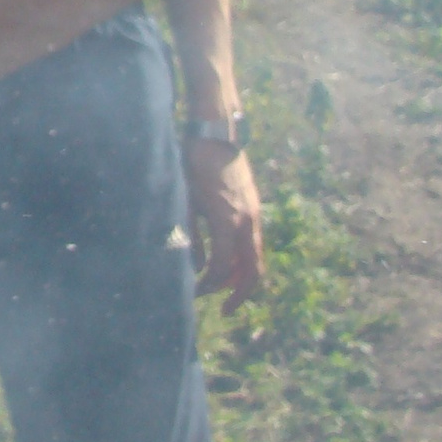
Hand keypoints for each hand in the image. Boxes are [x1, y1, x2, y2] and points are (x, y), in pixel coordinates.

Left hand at [184, 140, 265, 310]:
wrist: (217, 132)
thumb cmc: (195, 164)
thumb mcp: (185, 200)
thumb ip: (191, 236)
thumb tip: (195, 267)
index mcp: (229, 222)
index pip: (223, 268)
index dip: (208, 285)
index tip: (194, 293)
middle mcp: (248, 221)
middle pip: (253, 270)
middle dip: (240, 294)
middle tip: (224, 309)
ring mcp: (254, 213)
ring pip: (256, 257)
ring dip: (241, 276)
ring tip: (222, 287)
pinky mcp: (254, 206)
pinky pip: (254, 241)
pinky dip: (244, 258)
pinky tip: (226, 260)